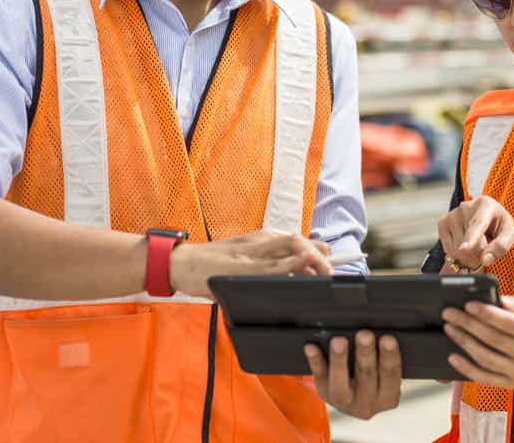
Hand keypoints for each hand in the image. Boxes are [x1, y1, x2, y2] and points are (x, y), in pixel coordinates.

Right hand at [169, 230, 331, 297]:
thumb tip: (291, 275)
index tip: (329, 265)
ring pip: (292, 250)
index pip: (300, 240)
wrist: (181, 263)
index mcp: (262, 237)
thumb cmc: (211, 263)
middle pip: (301, 242)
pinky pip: (272, 266)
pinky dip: (291, 266)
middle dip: (323, 257)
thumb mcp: (242, 255)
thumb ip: (264, 262)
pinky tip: (302, 270)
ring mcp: (252, 253)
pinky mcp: (242, 267)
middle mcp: (261, 240)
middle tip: (332, 275)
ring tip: (326, 276)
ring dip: (314, 262)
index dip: (319, 252)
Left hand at [305, 331, 401, 419]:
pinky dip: (315, 361)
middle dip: (365, 353)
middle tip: (364, 334)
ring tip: (339, 341)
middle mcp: (367, 403)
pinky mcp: (325, 393)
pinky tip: (312, 347)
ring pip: (341, 381)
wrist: (354, 400)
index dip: (390, 356)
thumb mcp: (384, 376)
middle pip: (367, 377)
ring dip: (340, 359)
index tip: (388, 338)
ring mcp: (344, 401)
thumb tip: (381, 328)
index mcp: (387, 397)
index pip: (391, 375)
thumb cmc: (374, 379)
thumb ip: (384, 357)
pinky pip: (319, 376)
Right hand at [437, 196, 513, 270]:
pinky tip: (465, 244)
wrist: (487, 220)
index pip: (478, 223)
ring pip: (457, 248)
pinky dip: (457, 253)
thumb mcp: (510, 234)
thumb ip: (501, 246)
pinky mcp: (442, 223)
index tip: (464, 249)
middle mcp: (466, 206)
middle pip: (468, 241)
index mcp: (486, 204)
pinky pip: (448, 249)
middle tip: (486, 247)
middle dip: (478, 253)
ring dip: (468, 255)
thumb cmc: (499, 226)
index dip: (471, 237)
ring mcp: (452, 214)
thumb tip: (486, 259)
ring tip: (476, 244)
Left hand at [442, 294, 513, 387]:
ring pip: (486, 359)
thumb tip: (500, 301)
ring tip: (449, 328)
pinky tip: (453, 356)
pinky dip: (466, 368)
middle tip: (450, 313)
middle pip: (494, 340)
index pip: (510, 323)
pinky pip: (484, 377)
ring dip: (464, 342)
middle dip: (469, 325)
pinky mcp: (510, 383)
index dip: (488, 314)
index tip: (469, 304)